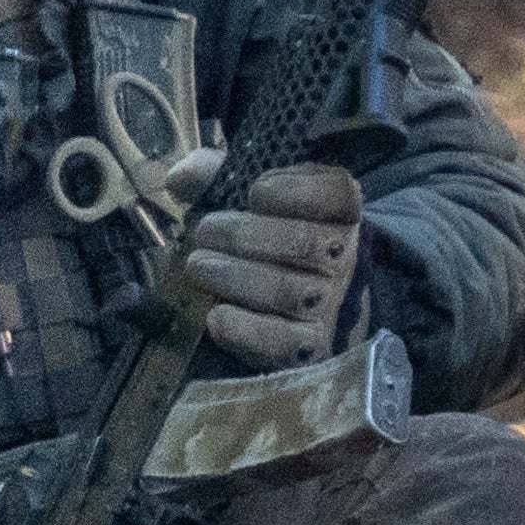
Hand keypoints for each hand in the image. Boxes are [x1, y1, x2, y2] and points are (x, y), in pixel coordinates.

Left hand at [168, 154, 367, 370]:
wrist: (295, 306)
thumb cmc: (264, 236)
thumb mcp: (244, 197)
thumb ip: (214, 177)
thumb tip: (181, 177)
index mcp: (338, 213)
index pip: (337, 194)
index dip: (295, 191)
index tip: (256, 191)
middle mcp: (343, 258)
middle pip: (304, 243)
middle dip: (243, 235)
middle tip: (204, 232)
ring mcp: (329, 305)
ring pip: (289, 292)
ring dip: (235, 277)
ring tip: (199, 266)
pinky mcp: (306, 348)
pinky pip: (281, 342)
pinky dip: (243, 329)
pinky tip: (215, 316)